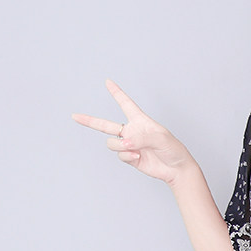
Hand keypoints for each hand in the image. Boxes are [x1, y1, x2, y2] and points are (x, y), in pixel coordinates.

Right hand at [71, 78, 196, 185]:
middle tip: (74, 116)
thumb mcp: (159, 138)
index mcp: (140, 120)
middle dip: (89, 120)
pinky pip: (120, 155)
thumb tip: (124, 143)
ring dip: (120, 146)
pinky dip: (127, 156)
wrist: (176, 169)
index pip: (125, 103)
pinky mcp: (130, 158)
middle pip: (105, 124)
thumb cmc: (172, 149)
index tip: (108, 82)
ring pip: (112, 143)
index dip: (117, 93)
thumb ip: (140, 138)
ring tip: (135, 149)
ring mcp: (130, 145)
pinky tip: (138, 157)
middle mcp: (132, 131)